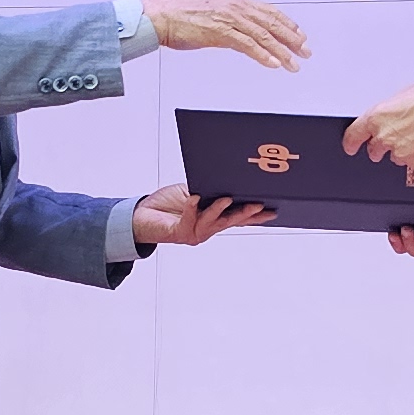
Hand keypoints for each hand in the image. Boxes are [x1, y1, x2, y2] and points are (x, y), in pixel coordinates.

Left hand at [136, 184, 270, 246]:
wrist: (141, 216)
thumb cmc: (167, 204)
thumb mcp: (193, 192)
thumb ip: (208, 192)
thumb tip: (225, 181)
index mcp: (213, 219)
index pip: (238, 218)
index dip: (256, 216)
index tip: (272, 211)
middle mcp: (207, 229)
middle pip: (230, 221)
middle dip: (246, 213)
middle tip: (259, 205)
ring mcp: (195, 233)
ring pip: (212, 221)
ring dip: (220, 209)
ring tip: (228, 198)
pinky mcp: (179, 233)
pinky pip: (188, 220)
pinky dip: (191, 207)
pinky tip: (195, 197)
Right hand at [146, 0, 310, 70]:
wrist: (161, 16)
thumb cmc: (181, 16)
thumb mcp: (214, 14)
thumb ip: (232, 22)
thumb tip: (246, 36)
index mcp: (236, 0)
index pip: (270, 12)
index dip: (288, 25)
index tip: (300, 36)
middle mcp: (236, 6)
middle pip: (272, 24)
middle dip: (292, 39)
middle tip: (305, 52)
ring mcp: (229, 18)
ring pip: (264, 36)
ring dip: (282, 52)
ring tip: (294, 65)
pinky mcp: (221, 31)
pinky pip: (248, 45)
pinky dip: (264, 55)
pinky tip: (274, 64)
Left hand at [340, 77, 413, 173]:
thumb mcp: (400, 97)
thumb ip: (387, 114)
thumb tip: (387, 121)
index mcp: (377, 117)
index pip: (353, 136)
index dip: (351, 143)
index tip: (351, 147)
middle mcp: (385, 137)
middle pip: (374, 150)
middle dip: (382, 146)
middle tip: (399, 135)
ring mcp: (401, 152)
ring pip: (396, 158)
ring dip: (404, 150)